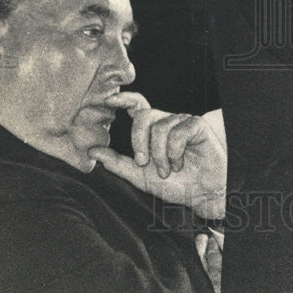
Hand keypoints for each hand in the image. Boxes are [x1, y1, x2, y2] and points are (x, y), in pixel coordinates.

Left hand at [88, 93, 226, 219]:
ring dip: (160, 156)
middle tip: (143, 162)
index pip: (137, 105)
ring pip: (160, 128)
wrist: (200, 194)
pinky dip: (175, 153)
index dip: (124, 99)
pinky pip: (178, 133)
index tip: (109, 100)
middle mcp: (166, 122)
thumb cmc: (174, 183)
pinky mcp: (197, 125)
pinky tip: (180, 163)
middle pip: (143, 116)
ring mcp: (182, 122)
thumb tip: (92, 151)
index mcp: (151, 130)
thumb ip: (116, 163)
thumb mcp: (139, 176)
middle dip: (138, 142)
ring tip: (168, 169)